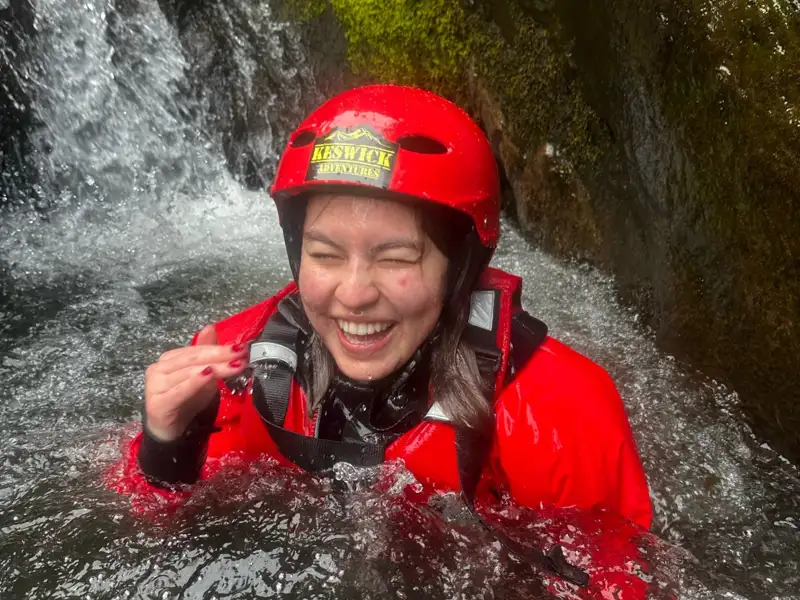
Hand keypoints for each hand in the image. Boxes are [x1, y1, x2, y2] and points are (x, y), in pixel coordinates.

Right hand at [143, 325, 248, 440]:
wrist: (170, 430)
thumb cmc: (187, 401)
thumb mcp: (203, 375)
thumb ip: (207, 353)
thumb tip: (210, 327)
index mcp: (170, 359)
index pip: (197, 350)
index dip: (219, 348)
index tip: (242, 347)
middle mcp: (159, 368)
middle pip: (193, 358)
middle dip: (220, 355)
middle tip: (241, 353)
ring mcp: (155, 385)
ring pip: (188, 372)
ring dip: (214, 367)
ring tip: (233, 365)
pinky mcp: (157, 403)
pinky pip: (179, 390)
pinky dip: (195, 382)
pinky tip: (209, 375)